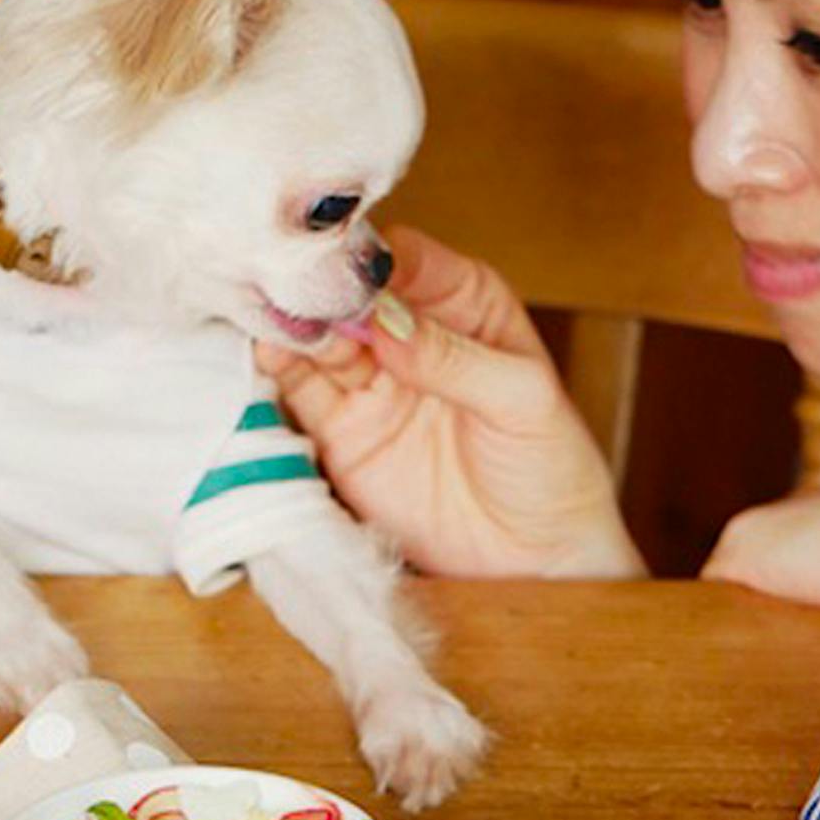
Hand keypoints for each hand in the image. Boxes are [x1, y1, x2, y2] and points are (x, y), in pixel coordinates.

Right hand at [256, 226, 643, 578]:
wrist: (535, 560)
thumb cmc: (551, 468)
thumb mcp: (523, 402)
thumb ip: (454, 358)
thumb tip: (388, 322)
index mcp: (465, 303)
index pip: (408, 259)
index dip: (375, 259)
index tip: (352, 271)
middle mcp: (411, 331)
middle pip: (351, 291)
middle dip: (322, 286)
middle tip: (300, 289)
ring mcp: (372, 380)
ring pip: (318, 334)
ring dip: (295, 322)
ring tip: (279, 319)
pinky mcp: (341, 430)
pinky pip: (299, 389)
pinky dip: (278, 369)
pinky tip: (269, 353)